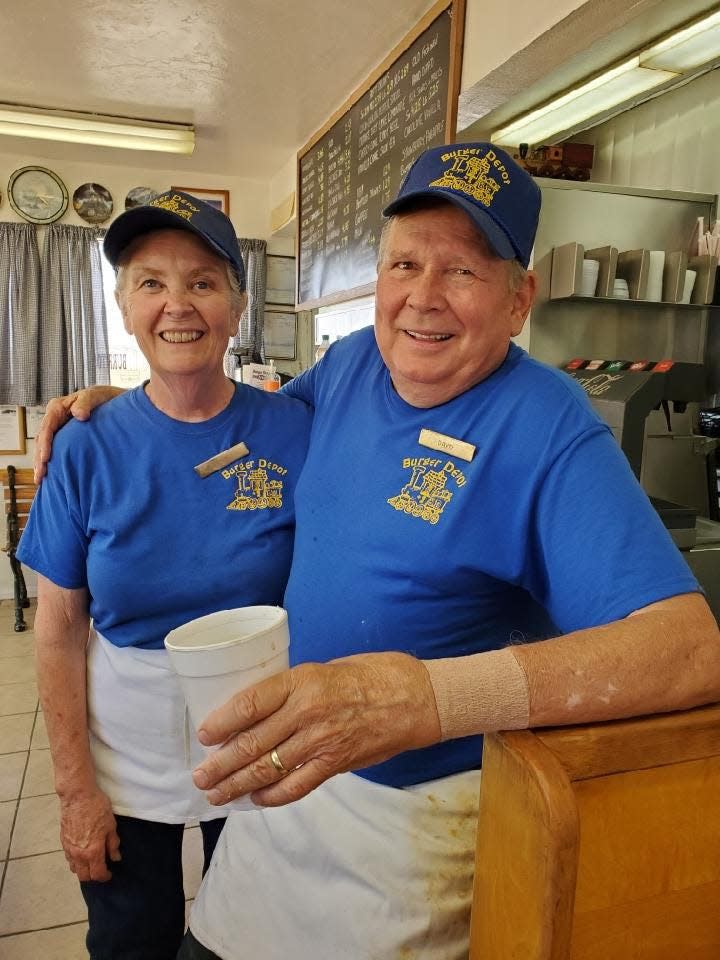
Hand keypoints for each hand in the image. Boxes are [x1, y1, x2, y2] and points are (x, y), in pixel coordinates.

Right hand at [33, 386, 124, 481]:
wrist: (112, 401)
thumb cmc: (102, 397)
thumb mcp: (94, 396)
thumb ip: (85, 402)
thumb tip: (79, 415)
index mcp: (57, 408)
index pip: (47, 428)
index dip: (45, 444)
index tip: (45, 458)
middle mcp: (54, 418)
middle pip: (41, 440)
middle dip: (39, 458)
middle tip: (40, 475)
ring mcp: (57, 428)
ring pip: (44, 447)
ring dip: (41, 463)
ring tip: (40, 479)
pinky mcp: (63, 437)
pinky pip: (53, 449)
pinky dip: (49, 461)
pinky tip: (49, 475)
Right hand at [59, 788, 120, 881]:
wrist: (78, 795)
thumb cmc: (97, 808)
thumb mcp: (111, 825)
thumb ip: (113, 844)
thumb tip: (115, 857)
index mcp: (92, 851)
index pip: (98, 874)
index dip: (105, 876)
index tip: (109, 873)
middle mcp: (78, 854)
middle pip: (84, 876)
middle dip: (93, 876)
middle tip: (101, 869)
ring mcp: (68, 848)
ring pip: (74, 868)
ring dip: (82, 869)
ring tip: (91, 861)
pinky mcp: (63, 841)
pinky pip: (68, 857)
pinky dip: (75, 860)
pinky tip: (82, 852)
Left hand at [191, 652, 440, 807]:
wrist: (416, 697)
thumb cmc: (373, 674)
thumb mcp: (326, 668)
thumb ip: (295, 688)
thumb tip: (261, 708)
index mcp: (302, 680)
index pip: (249, 703)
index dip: (222, 721)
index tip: (204, 734)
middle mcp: (307, 711)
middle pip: (252, 743)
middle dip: (220, 764)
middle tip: (200, 776)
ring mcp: (321, 741)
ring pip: (268, 768)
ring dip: (237, 784)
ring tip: (216, 793)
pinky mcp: (336, 763)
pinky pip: (297, 785)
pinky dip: (273, 795)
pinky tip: (257, 798)